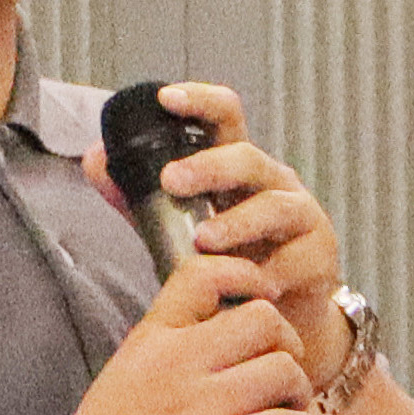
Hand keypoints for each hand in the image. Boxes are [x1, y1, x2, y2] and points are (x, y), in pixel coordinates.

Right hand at [28, 249, 314, 414]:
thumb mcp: (125, 374)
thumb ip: (166, 352)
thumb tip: (217, 342)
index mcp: (152, 338)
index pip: (204, 276)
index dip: (246, 275)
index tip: (265, 293)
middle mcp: (178, 361)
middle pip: (263, 319)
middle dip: (286, 340)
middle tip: (283, 367)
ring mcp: (200, 405)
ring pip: (283, 369)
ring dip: (299, 390)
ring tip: (291, 407)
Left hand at [81, 83, 350, 379]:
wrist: (283, 316)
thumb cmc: (232, 260)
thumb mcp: (178, 226)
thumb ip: (138, 197)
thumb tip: (94, 159)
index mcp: (238, 167)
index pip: (224, 117)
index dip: (199, 101)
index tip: (166, 98)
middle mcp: (273, 183)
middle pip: (247, 158)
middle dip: (208, 166)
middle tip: (172, 180)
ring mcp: (301, 217)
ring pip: (274, 206)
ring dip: (237, 223)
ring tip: (204, 242)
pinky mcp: (319, 257)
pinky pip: (294, 259)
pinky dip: (268, 272)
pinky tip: (248, 285)